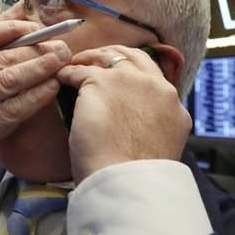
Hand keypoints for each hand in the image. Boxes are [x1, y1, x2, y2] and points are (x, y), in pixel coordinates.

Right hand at [0, 20, 71, 217]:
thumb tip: (5, 46)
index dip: (11, 28)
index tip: (34, 28)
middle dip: (34, 49)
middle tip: (60, 46)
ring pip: (6, 81)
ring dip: (39, 68)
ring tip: (61, 61)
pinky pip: (11, 112)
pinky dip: (34, 98)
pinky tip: (50, 89)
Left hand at [56, 45, 190, 182]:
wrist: (124, 179)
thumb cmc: (134, 174)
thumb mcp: (158, 144)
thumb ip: (151, 125)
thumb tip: (134, 122)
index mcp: (173, 105)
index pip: (153, 76)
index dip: (133, 72)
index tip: (119, 74)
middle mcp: (156, 87)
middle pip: (132, 56)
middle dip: (112, 55)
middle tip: (94, 61)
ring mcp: (129, 81)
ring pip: (107, 56)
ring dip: (89, 58)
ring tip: (75, 65)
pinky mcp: (100, 83)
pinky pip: (79, 71)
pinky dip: (68, 73)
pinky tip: (61, 78)